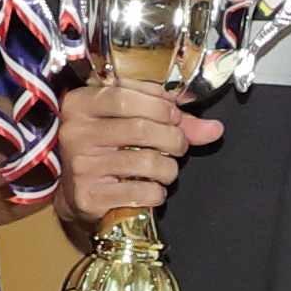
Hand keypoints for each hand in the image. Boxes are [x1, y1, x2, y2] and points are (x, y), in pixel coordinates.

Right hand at [53, 76, 211, 226]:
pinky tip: (151, 189)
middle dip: (173, 138)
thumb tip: (214, 129)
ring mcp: (80, 166)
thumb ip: (171, 121)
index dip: (159, 105)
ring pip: (145, 161)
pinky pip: (140, 192)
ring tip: (166, 170)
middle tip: (179, 145)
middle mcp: (76, 132)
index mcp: (81, 104)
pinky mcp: (88, 196)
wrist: (77, 195)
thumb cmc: (108, 151)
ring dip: (169, 168)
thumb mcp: (130, 122)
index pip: (125, 94)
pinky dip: (157, 192)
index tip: (174, 116)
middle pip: (140, 128)